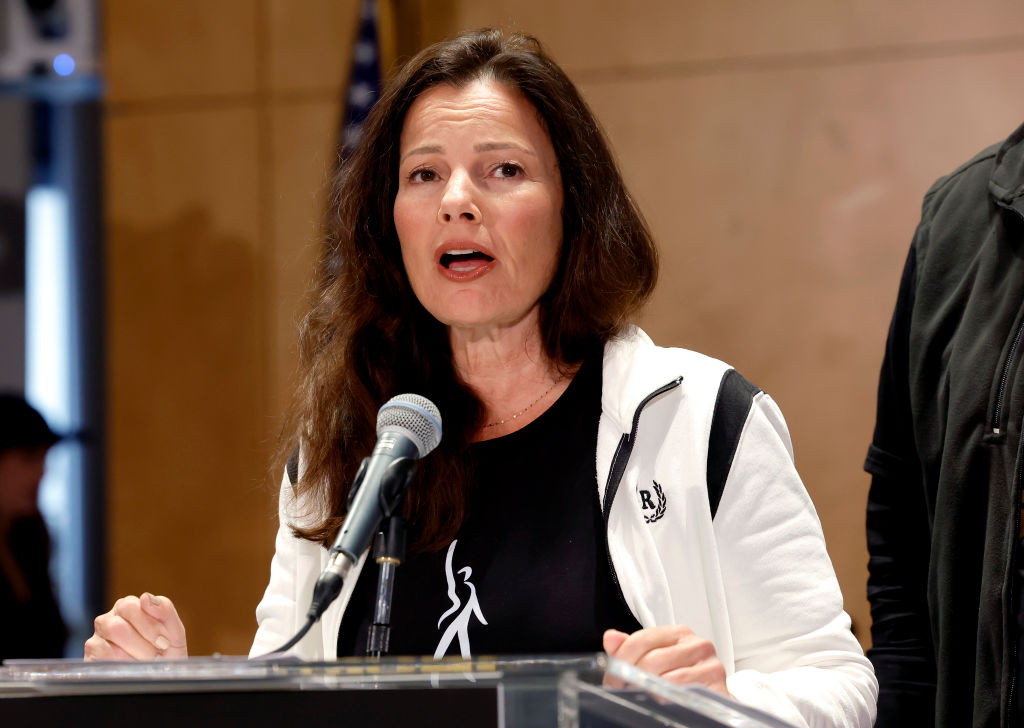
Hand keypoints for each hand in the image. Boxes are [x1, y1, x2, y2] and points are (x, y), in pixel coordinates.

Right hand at [84, 593, 187, 659]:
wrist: (161, 677)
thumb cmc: (166, 653)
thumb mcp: (173, 632)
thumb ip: (164, 610)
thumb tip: (145, 597)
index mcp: (128, 607)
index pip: (131, 606)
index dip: (149, 626)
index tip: (164, 642)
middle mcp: (109, 619)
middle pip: (117, 625)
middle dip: (142, 643)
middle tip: (156, 654)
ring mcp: (97, 638)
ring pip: (108, 641)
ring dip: (134, 653)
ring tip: (146, 661)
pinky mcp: (90, 657)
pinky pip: (101, 655)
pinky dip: (122, 663)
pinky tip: (131, 667)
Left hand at [603, 625, 729, 696]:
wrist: (708, 700)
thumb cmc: (679, 677)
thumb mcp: (653, 658)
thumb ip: (630, 648)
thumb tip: (611, 638)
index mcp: (680, 633)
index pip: (642, 639)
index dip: (622, 659)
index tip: (613, 676)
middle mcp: (698, 645)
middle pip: (651, 660)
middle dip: (632, 679)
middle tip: (625, 690)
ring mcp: (711, 666)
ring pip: (666, 680)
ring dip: (649, 693)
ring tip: (643, 697)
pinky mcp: (718, 689)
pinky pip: (684, 696)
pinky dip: (668, 701)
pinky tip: (662, 703)